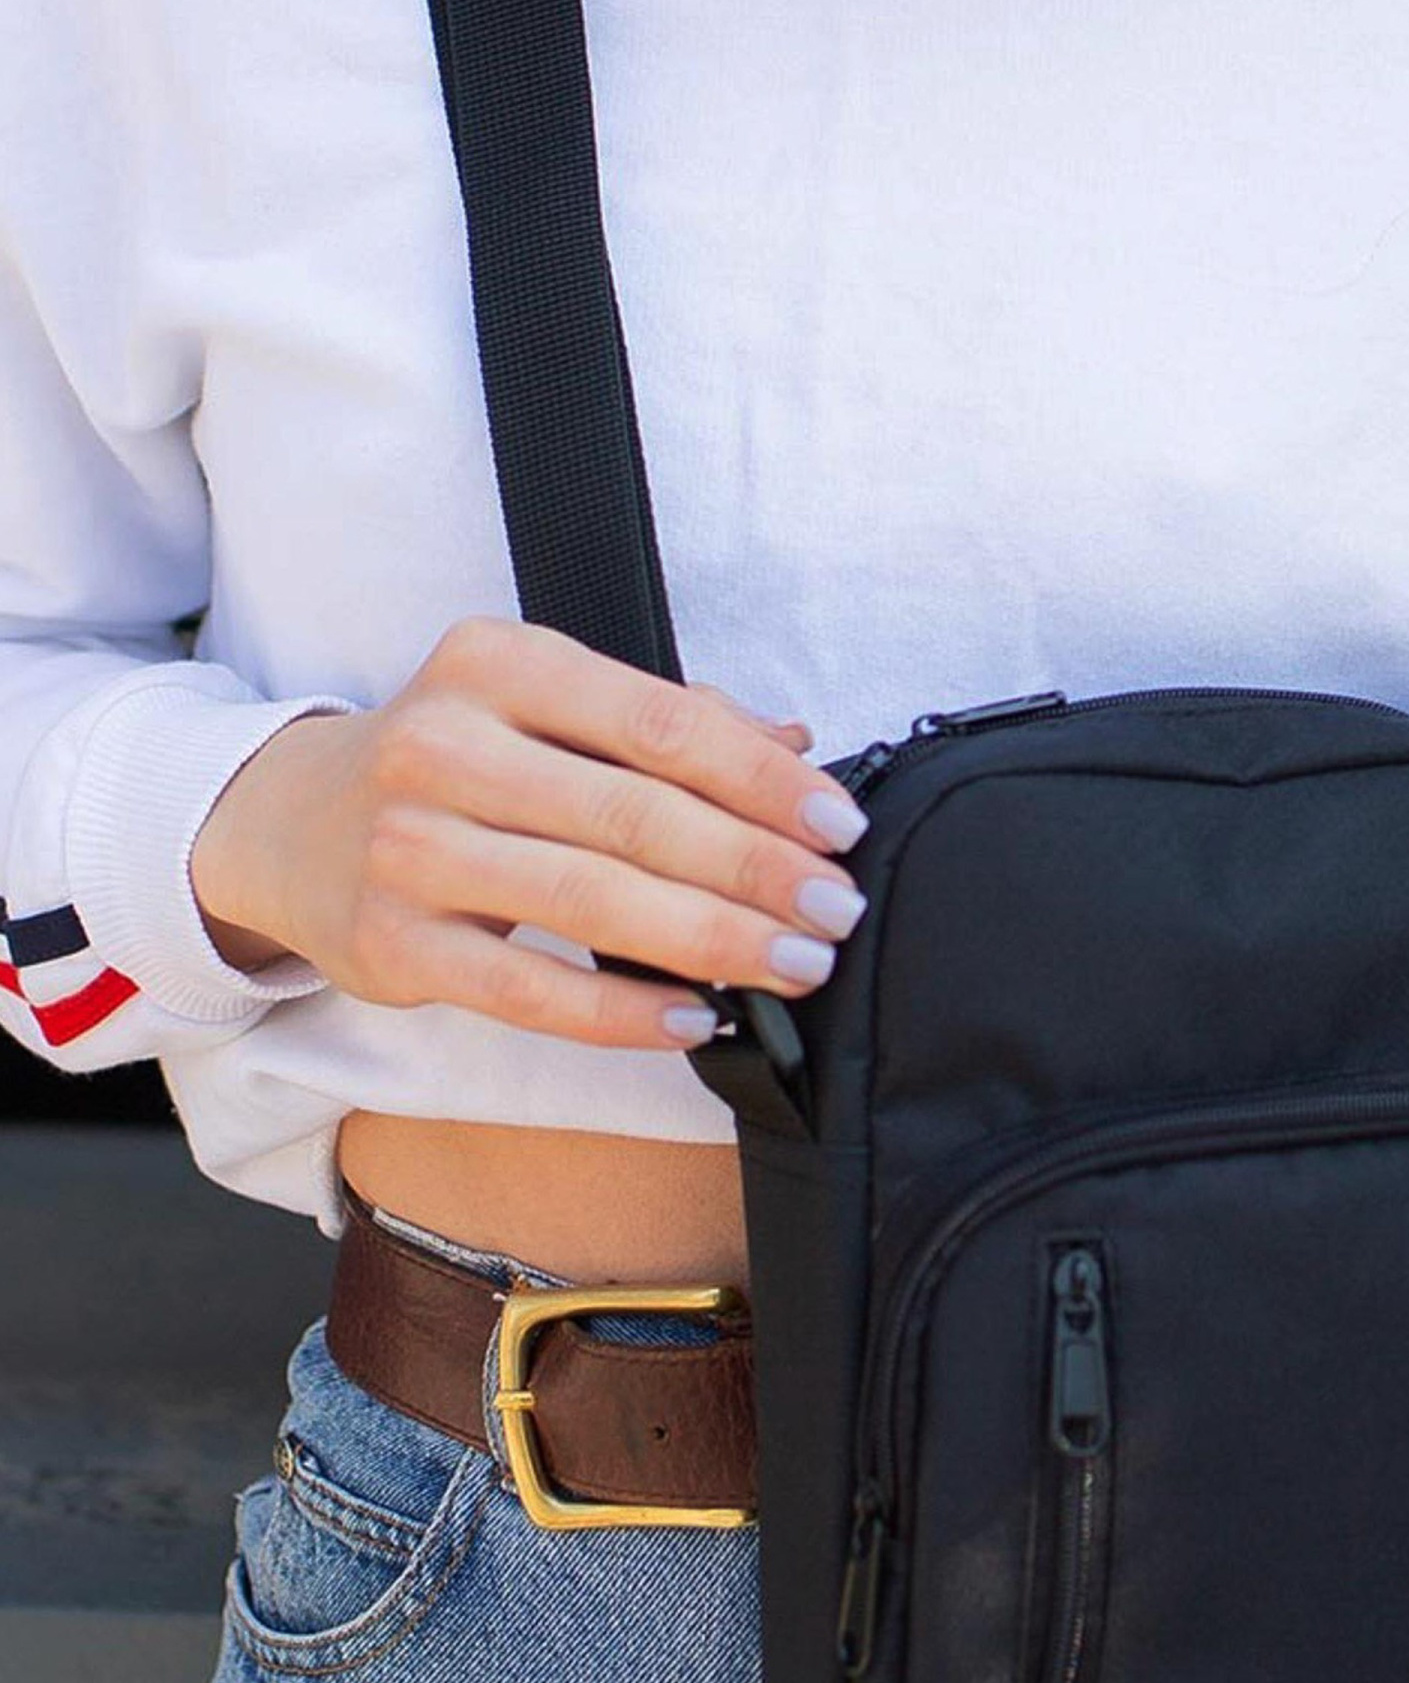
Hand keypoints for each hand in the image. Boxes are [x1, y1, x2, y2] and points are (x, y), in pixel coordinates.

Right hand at [189, 616, 869, 1048]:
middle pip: (635, 816)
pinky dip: (622, 1011)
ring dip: (712, 941)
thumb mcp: (549, 707)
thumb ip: (669, 722)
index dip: (764, 781)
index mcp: (498, 662)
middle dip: (756, 870)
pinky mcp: (389, 943)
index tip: (841, 828)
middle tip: (837, 911)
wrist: (292, 822)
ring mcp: (407, 846)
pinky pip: (528, 990)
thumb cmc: (463, 760)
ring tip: (797, 966)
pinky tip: (696, 1019)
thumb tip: (796, 744)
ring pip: (589, 901)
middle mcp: (443, 744)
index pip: (661, 722)